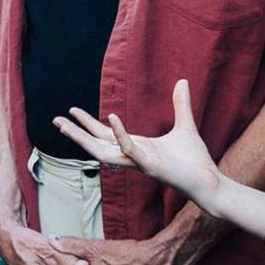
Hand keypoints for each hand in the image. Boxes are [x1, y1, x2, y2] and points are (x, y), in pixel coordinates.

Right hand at [52, 80, 222, 205]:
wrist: (209, 182)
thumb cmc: (195, 160)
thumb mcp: (185, 126)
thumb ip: (180, 104)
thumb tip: (182, 81)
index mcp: (136, 147)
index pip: (105, 135)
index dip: (87, 123)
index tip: (71, 111)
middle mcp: (132, 156)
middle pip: (96, 144)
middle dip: (75, 133)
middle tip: (55, 120)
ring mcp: (139, 162)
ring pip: (103, 151)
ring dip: (84, 137)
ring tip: (67, 123)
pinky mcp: (151, 166)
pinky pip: (130, 149)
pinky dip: (120, 134)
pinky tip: (111, 117)